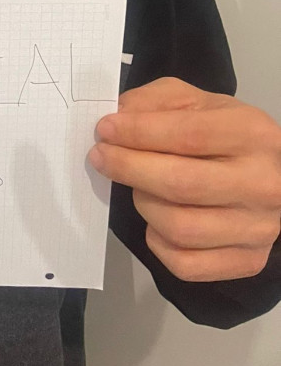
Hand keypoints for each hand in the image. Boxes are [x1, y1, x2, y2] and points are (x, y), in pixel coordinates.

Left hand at [89, 76, 280, 281]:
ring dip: (142, 203)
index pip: (188, 135)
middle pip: (180, 184)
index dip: (138, 133)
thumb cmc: (228, 135)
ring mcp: (258, 228)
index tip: (105, 129)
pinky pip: (186, 264)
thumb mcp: (198, 102)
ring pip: (179, 228)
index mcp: (252, 134)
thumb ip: (156, 101)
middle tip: (101, 156)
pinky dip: (158, 242)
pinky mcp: (249, 261)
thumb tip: (119, 118)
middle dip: (128, 168)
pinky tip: (155, 219)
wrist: (273, 175)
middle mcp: (262, 184)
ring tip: (136, 185)